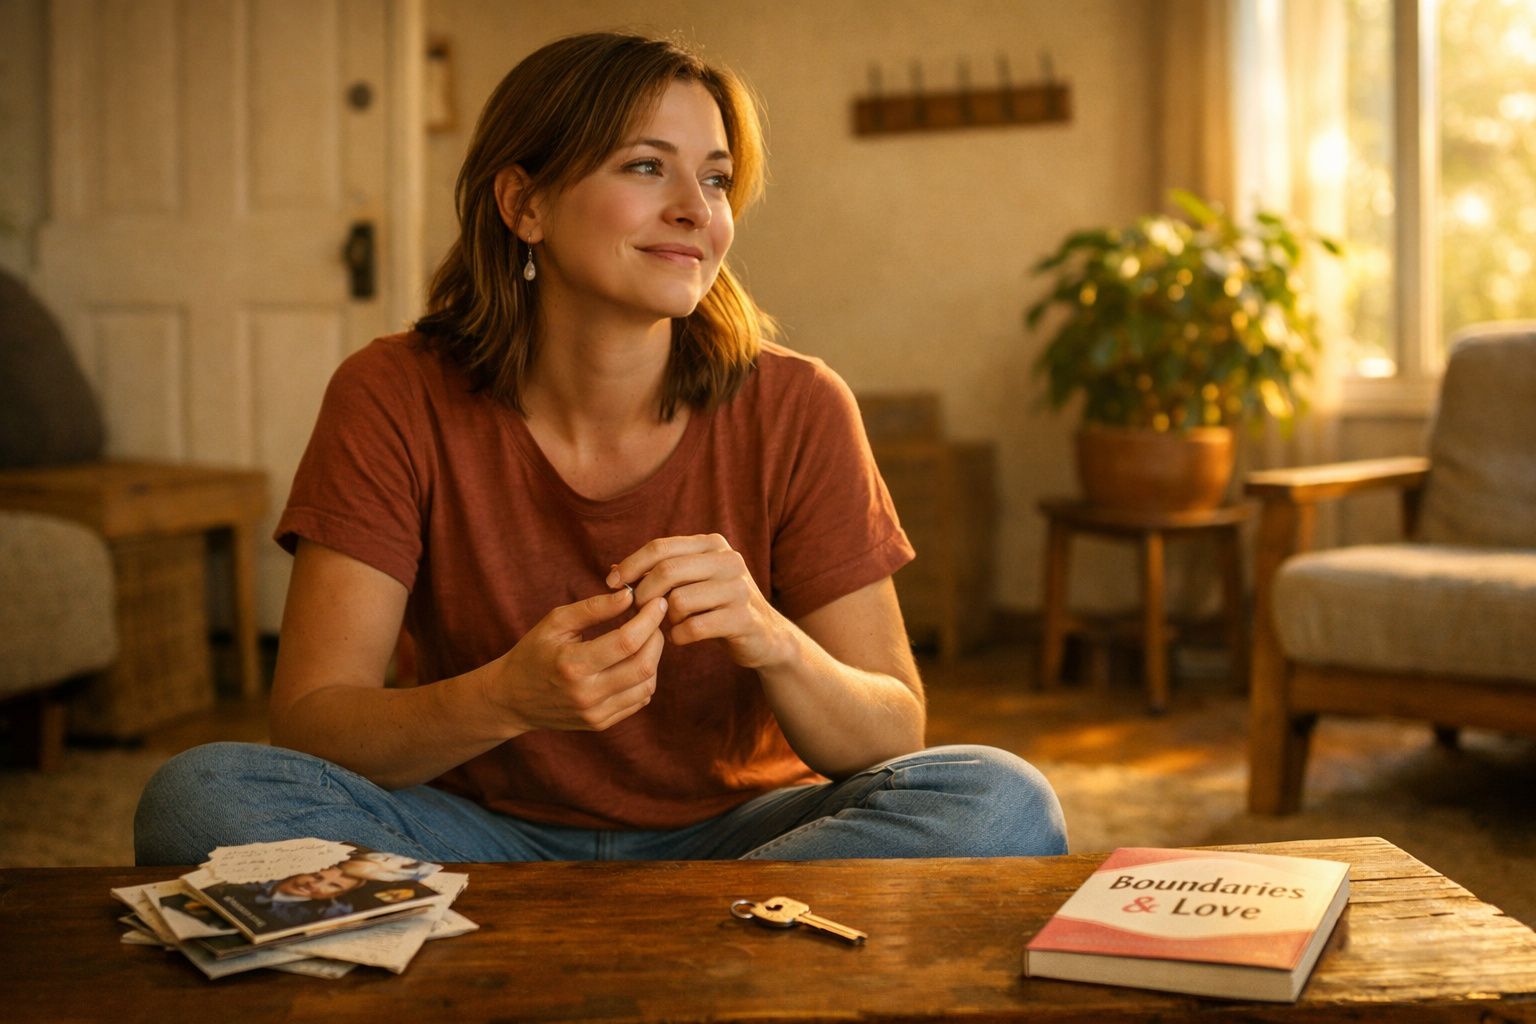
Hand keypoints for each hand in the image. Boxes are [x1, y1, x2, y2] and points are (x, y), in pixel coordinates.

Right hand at [487, 588, 667, 733]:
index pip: (626, 642)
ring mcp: (595, 714)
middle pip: (643, 666)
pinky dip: (645, 677)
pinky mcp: (601, 723)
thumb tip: (630, 596)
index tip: (657, 602)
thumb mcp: (556, 622)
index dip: (648, 620)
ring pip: (647, 685)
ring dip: (654, 657)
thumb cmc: (534, 652)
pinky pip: (639, 700)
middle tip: (654, 618)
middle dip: (656, 636)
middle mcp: (586, 694)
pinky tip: (635, 660)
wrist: (511, 699)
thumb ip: (594, 608)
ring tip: (644, 638)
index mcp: (572, 665)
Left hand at [608, 534, 790, 669]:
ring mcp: (738, 588)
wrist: (766, 637)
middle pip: (666, 571)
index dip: (631, 565)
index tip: (611, 584)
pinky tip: (683, 638)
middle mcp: (728, 560)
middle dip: (643, 595)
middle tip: (637, 613)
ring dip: (665, 620)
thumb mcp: (691, 582)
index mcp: (713, 544)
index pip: (660, 547)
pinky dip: (680, 636)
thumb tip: (612, 571)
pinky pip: (693, 627)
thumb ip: (657, 573)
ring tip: (671, 625)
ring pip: (678, 601)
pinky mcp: (743, 618)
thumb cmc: (717, 607)